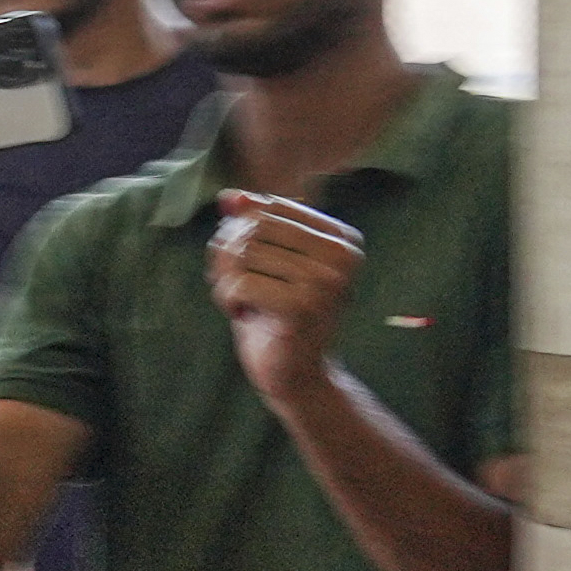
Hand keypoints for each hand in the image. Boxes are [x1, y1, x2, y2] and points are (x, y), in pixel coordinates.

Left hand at [208, 190, 364, 404]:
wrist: (293, 373)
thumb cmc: (276, 314)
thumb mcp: (263, 262)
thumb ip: (249, 225)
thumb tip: (229, 196)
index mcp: (343, 237)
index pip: (270, 207)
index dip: (243, 230)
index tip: (247, 264)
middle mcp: (343, 255)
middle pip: (254, 227)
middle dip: (229, 255)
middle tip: (234, 285)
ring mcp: (327, 281)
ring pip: (243, 253)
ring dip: (226, 279)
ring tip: (240, 301)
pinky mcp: (304, 307)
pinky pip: (240, 282)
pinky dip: (227, 298)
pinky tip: (240, 314)